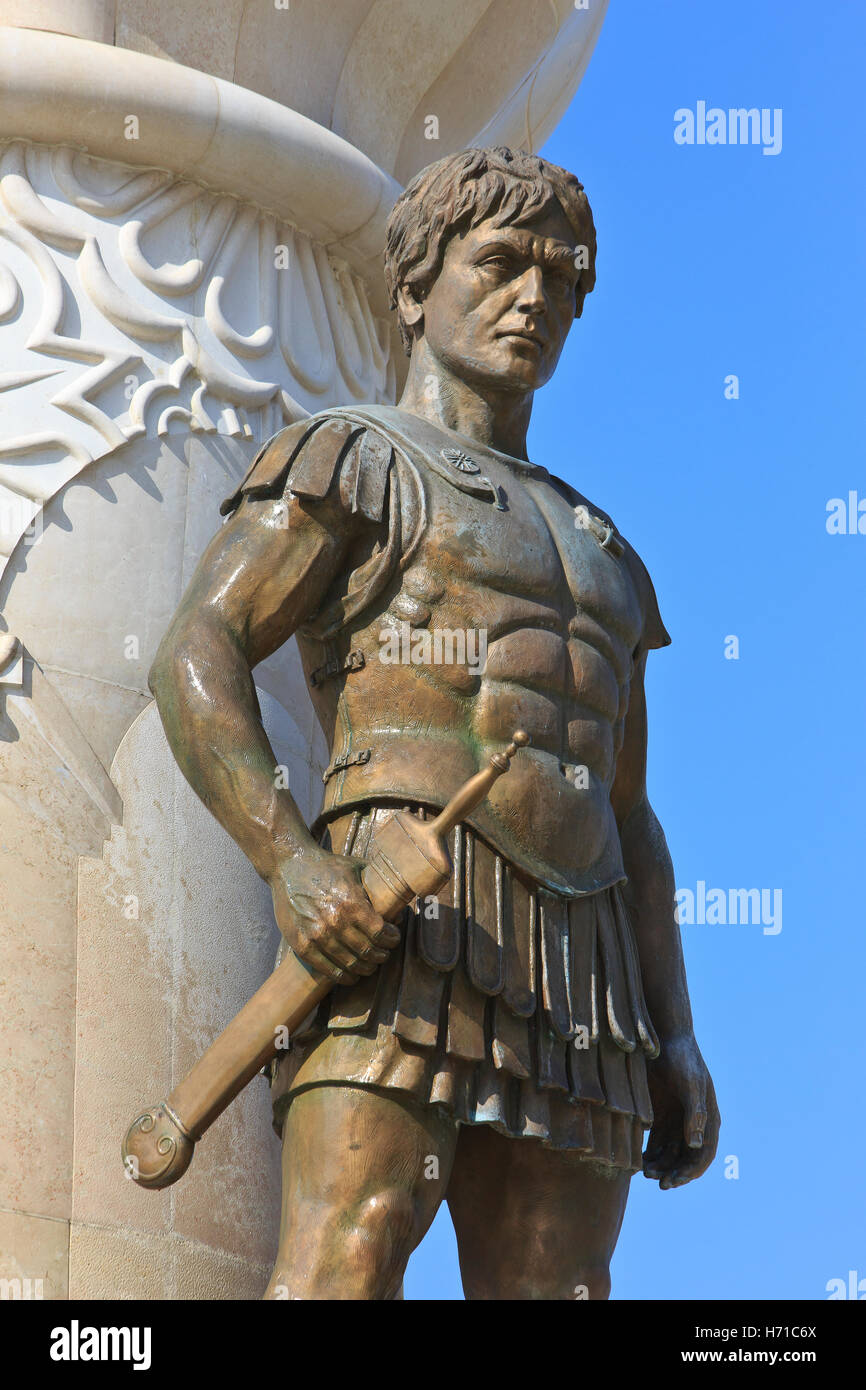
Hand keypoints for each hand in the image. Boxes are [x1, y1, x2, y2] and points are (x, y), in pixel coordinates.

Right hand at [269, 849, 400, 983]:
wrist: (289, 867)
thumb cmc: (326, 867)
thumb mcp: (357, 867)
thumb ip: (378, 887)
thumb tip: (399, 909)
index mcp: (351, 903)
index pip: (380, 933)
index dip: (392, 940)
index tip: (393, 939)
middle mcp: (334, 922)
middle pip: (367, 951)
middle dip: (381, 955)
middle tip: (384, 954)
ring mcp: (316, 935)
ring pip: (350, 964)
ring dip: (365, 968)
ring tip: (370, 965)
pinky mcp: (301, 945)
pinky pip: (327, 969)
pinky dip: (343, 976)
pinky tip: (351, 975)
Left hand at [643, 1032, 719, 1188]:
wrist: (664, 1037)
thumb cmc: (683, 1059)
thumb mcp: (691, 1085)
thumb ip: (695, 1114)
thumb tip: (696, 1145)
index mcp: (708, 1120)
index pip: (703, 1156)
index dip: (690, 1172)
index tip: (672, 1182)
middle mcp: (693, 1124)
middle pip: (685, 1159)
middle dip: (673, 1173)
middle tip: (656, 1181)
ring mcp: (675, 1121)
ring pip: (668, 1154)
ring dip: (659, 1166)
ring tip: (644, 1172)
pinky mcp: (658, 1115)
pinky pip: (653, 1143)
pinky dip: (647, 1154)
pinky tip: (636, 1160)